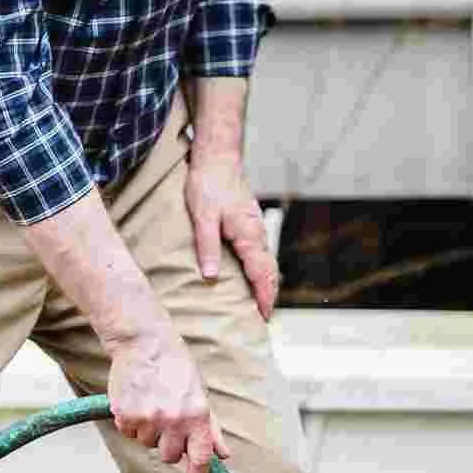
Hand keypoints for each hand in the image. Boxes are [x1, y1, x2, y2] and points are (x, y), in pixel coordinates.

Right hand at [108, 324, 229, 472]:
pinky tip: (137, 401)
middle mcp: (174, 420)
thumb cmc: (176, 367)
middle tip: (167, 421)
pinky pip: (128, 432)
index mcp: (197, 416)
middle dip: (169, 445)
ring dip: (148, 431)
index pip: (201, 459)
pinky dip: (130, 422)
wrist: (144, 343)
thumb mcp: (202, 395)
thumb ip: (211, 429)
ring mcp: (148, 418)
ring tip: (151, 404)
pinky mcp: (125, 414)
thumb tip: (224, 455)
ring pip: (147, 444)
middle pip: (170, 456)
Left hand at [186, 154, 279, 320]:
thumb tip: (211, 276)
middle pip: (270, 271)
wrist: (218, 155)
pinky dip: (261, 268)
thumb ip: (207, 247)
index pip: (262, 275)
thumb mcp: (202, 216)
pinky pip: (261, 252)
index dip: (264, 298)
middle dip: (269, 295)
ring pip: (267, 261)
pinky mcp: (250, 222)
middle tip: (264, 317)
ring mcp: (256, 227)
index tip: (264, 317)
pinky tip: (252, 274)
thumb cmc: (209, 182)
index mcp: (248, 236)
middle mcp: (257, 234)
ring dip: (266, 283)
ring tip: (260, 301)